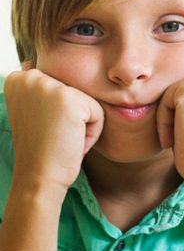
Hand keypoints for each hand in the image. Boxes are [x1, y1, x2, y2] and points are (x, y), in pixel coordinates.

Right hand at [4, 68, 103, 189]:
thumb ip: (46, 93)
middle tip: (55, 137)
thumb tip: (53, 73)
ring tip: (63, 139)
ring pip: (89, 102)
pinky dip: (92, 133)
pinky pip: (98, 113)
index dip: (59, 115)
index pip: (62, 87)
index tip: (44, 130)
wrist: (39, 177)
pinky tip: (72, 142)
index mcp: (18, 79)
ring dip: (84, 126)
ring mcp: (48, 86)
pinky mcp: (69, 99)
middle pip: (76, 92)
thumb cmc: (42, 151)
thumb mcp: (37, 113)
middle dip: (73, 119)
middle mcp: (29, 77)